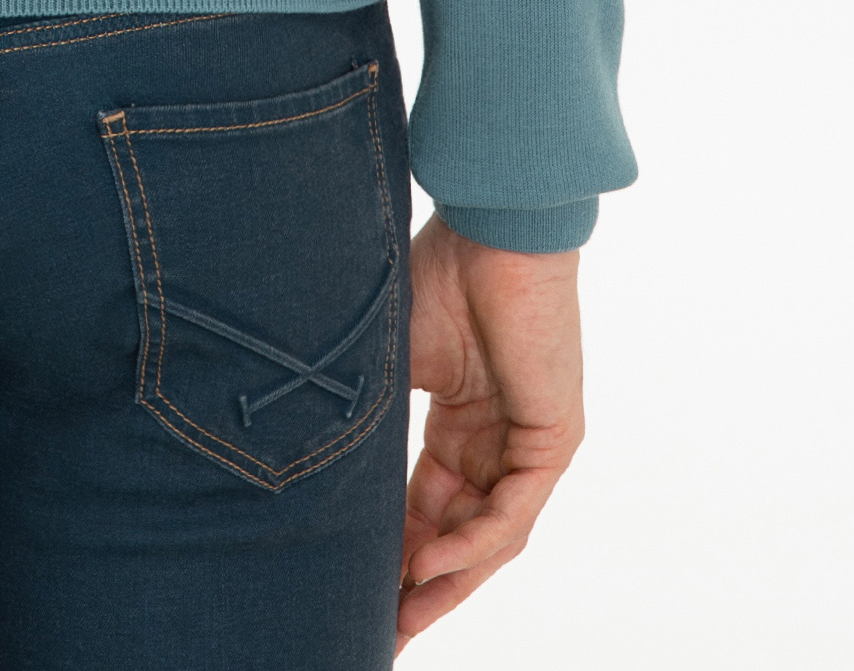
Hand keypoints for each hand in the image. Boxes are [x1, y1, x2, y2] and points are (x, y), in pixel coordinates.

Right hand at [396, 215, 584, 650]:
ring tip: (399, 617)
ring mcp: (529, 442)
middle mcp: (497, 437)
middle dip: (414, 584)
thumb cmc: (436, 270)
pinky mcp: (553, 438)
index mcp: (461, 416)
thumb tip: (301, 460)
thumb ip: (364, 417)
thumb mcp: (387, 360)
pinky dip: (473, 544)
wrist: (492, 224)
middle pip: (454, 531)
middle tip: (377, 627)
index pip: (426, 503)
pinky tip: (430, 567)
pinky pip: (512, 512)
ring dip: (442, 579)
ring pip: (486, 535)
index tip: (354, 589)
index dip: (390, 549)